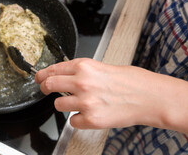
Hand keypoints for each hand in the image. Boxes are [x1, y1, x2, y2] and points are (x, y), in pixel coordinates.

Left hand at [35, 58, 162, 128]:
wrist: (149, 97)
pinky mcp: (91, 120)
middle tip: (46, 90)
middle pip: (48, 85)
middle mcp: (82, 82)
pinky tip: (90, 113)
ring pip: (58, 105)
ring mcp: (85, 102)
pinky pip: (73, 121)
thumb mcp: (101, 67)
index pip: (53, 69)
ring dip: (65, 104)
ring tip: (81, 103)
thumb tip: (63, 75)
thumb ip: (81, 71)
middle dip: (45, 88)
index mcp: (84, 66)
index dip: (42, 74)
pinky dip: (79, 119)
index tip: (39, 78)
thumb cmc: (130, 80)